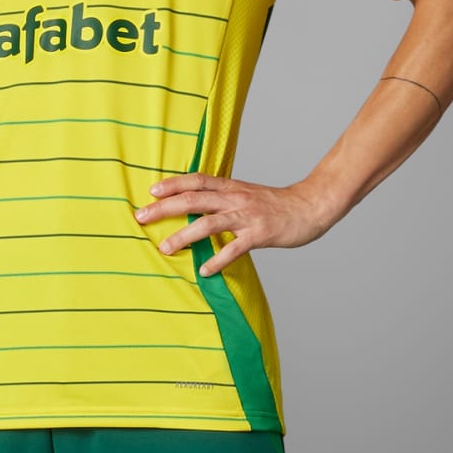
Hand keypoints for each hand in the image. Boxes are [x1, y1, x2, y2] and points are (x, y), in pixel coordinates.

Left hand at [134, 174, 337, 277]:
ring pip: (209, 223)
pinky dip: (217, 260)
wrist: (311, 206)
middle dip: (164, 208)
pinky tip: (204, 271)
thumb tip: (198, 206)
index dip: (173, 184)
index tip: (151, 190)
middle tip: (140, 217)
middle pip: (193, 200)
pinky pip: (234, 249)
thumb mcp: (247, 194)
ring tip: (165, 248)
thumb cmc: (277, 204)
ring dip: (184, 236)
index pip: (197, 181)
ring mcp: (247, 216)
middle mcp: (236, 199)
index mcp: (232, 188)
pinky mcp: (259, 234)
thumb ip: (224, 198)